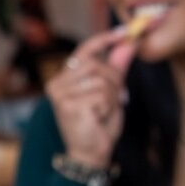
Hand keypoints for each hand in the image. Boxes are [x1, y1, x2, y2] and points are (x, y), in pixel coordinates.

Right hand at [46, 27, 138, 168]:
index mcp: (63, 79)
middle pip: (97, 65)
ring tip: (104, 111)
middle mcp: (56, 84)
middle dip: (114, 80)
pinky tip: (98, 118)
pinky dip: (108, 107)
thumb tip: (128, 43)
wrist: (90, 153)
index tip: (124, 32)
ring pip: (101, 80)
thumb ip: (116, 68)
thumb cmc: (98, 125)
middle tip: (117, 99)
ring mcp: (59, 95)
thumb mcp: (110, 92)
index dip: (104, 40)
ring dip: (112, 96)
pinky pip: (101, 95)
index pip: (83, 51)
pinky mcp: (68, 105)